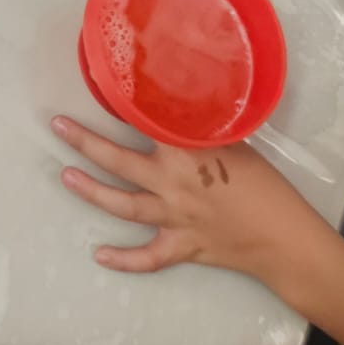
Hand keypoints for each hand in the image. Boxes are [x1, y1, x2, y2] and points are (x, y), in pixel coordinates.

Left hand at [52, 115, 320, 278]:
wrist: (285, 238)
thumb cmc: (264, 185)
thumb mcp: (233, 142)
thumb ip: (199, 127)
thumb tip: (177, 102)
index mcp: (185, 152)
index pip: (143, 121)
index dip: (119, 104)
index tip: (98, 85)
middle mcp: (172, 184)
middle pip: (119, 162)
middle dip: (85, 144)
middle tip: (58, 128)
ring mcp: (174, 218)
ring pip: (124, 205)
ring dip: (92, 192)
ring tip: (66, 177)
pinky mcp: (182, 247)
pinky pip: (148, 257)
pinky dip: (123, 259)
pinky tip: (100, 255)